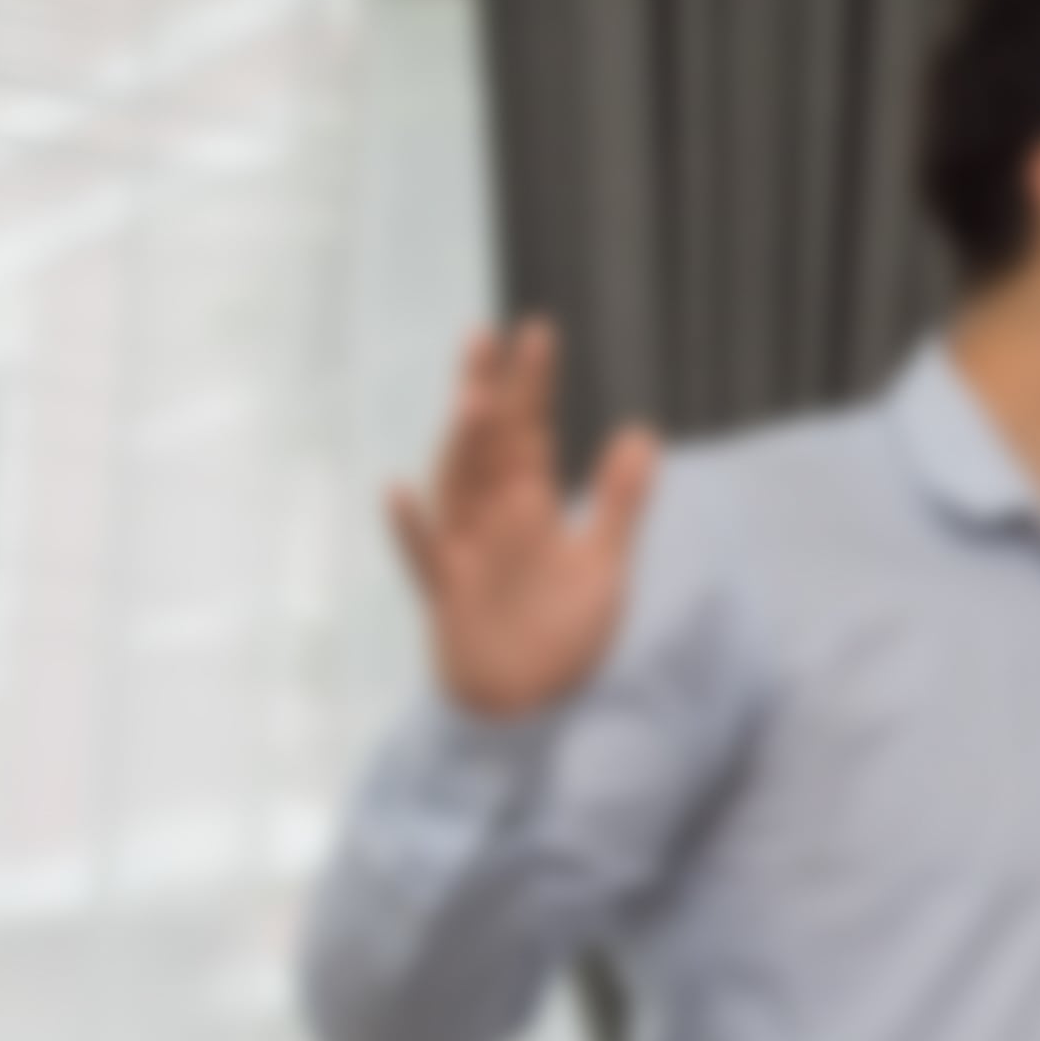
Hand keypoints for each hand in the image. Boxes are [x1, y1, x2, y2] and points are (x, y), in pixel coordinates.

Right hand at [390, 321, 656, 721]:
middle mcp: (489, 523)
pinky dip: (413, 529)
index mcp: (525, 508)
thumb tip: (642, 433)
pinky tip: (397, 491)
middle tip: (486, 336)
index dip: (531, 385)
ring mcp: (465, 558)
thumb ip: (618, 501)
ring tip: (471, 400)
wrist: (528, 709)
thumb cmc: (557, 633)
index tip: (537, 331)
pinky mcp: (450, 600)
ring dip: (460, 448)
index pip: (527, 433)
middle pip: (486, 449)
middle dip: (488, 394)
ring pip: (456, 491)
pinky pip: (425, 561)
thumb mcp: (603, 564)